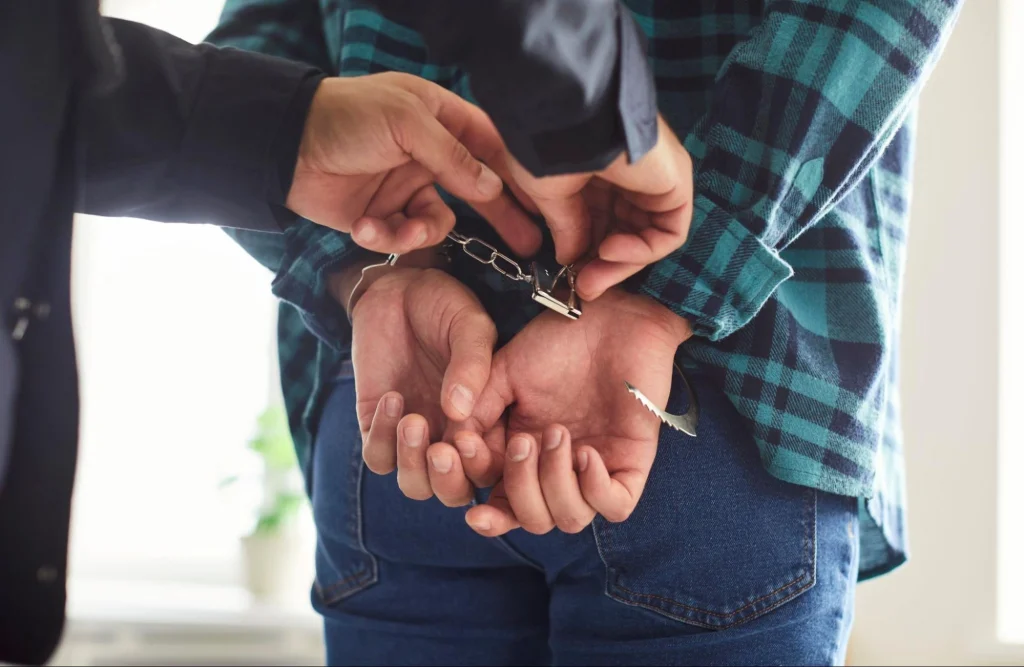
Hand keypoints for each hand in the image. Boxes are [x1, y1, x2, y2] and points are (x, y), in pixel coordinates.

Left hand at [287, 73, 539, 255]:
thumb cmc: (346, 116)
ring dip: (420, 232)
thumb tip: (492, 188)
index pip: (493, 148)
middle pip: (479, 191)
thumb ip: (452, 156)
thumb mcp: (406, 123)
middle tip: (529, 246)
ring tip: (397, 228)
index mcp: (442, 119)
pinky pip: (404, 236)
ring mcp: (407, 186)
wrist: (283, 147)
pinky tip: (364, 226)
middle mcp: (431, 154)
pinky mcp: (383, 215)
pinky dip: (386, 237)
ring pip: (440, 222)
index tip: (544, 204)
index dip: (519, 176)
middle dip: (501, 218)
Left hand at [345, 264, 501, 501]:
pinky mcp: (376, 426)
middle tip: (440, 450)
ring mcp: (415, 437)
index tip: (469, 438)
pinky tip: (392, 398)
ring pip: (415, 485)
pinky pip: (378, 458)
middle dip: (447, 480)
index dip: (483, 466)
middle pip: (454, 492)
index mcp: (489, 422)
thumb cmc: (445, 305)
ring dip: (413, 464)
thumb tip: (459, 412)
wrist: (397, 289)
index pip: (494, 468)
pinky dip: (382, 438)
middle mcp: (453, 438)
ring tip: (412, 421)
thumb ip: (472, 365)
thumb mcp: (469, 326)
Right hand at [426, 289, 690, 533]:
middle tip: (521, 442)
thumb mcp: (503, 373)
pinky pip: (614, 507)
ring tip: (557, 434)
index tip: (465, 460)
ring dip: (555, 484)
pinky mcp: (630, 463)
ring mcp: (595, 469)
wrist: (610, 316)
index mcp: (524, 456)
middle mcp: (557, 470)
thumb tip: (454, 448)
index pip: (499, 506)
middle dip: (520, 488)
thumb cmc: (557, 340)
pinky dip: (595, 489)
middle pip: (531, 520)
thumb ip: (477, 411)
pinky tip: (585, 453)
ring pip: (569, 519)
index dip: (481, 500)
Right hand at [503, 115, 693, 298]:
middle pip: (625, 233)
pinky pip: (668, 232)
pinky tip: (610, 251)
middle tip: (581, 288)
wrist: (569, 116)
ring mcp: (655, 179)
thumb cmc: (549, 145)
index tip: (566, 276)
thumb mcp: (550, 194)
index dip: (584, 252)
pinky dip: (642, 251)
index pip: (600, 222)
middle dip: (601, 265)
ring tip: (591, 276)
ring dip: (619, 264)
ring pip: (647, 237)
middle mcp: (629, 175)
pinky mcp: (676, 183)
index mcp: (598, 170)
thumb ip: (566, 227)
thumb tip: (569, 258)